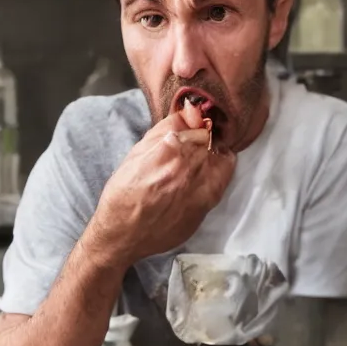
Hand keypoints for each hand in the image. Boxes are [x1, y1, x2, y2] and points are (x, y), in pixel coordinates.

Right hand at [86, 106, 234, 265]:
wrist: (123, 235)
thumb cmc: (124, 195)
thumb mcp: (136, 154)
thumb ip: (165, 129)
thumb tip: (190, 110)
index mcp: (168, 148)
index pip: (197, 121)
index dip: (196, 122)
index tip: (193, 124)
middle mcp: (188, 165)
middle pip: (210, 138)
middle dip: (203, 138)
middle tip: (192, 145)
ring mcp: (200, 186)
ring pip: (220, 156)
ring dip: (211, 154)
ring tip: (194, 163)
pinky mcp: (206, 204)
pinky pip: (223, 178)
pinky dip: (218, 172)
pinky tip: (202, 177)